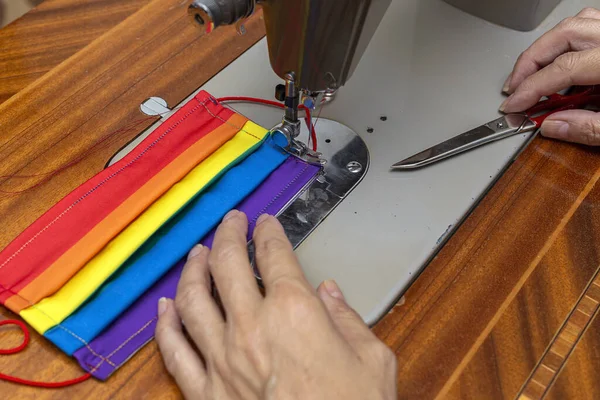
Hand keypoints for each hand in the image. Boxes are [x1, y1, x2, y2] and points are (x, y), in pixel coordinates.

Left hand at [155, 210, 396, 399]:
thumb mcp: (372, 361)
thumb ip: (348, 319)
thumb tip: (331, 294)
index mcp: (295, 313)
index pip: (274, 254)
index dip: (268, 232)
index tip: (266, 224)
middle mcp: (252, 329)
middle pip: (227, 264)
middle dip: (228, 234)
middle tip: (231, 222)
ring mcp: (223, 360)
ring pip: (193, 299)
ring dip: (193, 269)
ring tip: (198, 253)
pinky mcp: (206, 392)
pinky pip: (174, 350)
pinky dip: (166, 324)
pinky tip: (165, 308)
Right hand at [501, 8, 599, 144]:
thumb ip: (589, 128)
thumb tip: (552, 126)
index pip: (562, 69)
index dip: (531, 89)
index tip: (512, 105)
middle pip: (562, 36)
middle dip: (529, 63)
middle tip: (512, 88)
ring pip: (573, 25)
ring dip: (545, 48)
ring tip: (530, 74)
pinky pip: (588, 25)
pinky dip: (566, 42)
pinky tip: (559, 62)